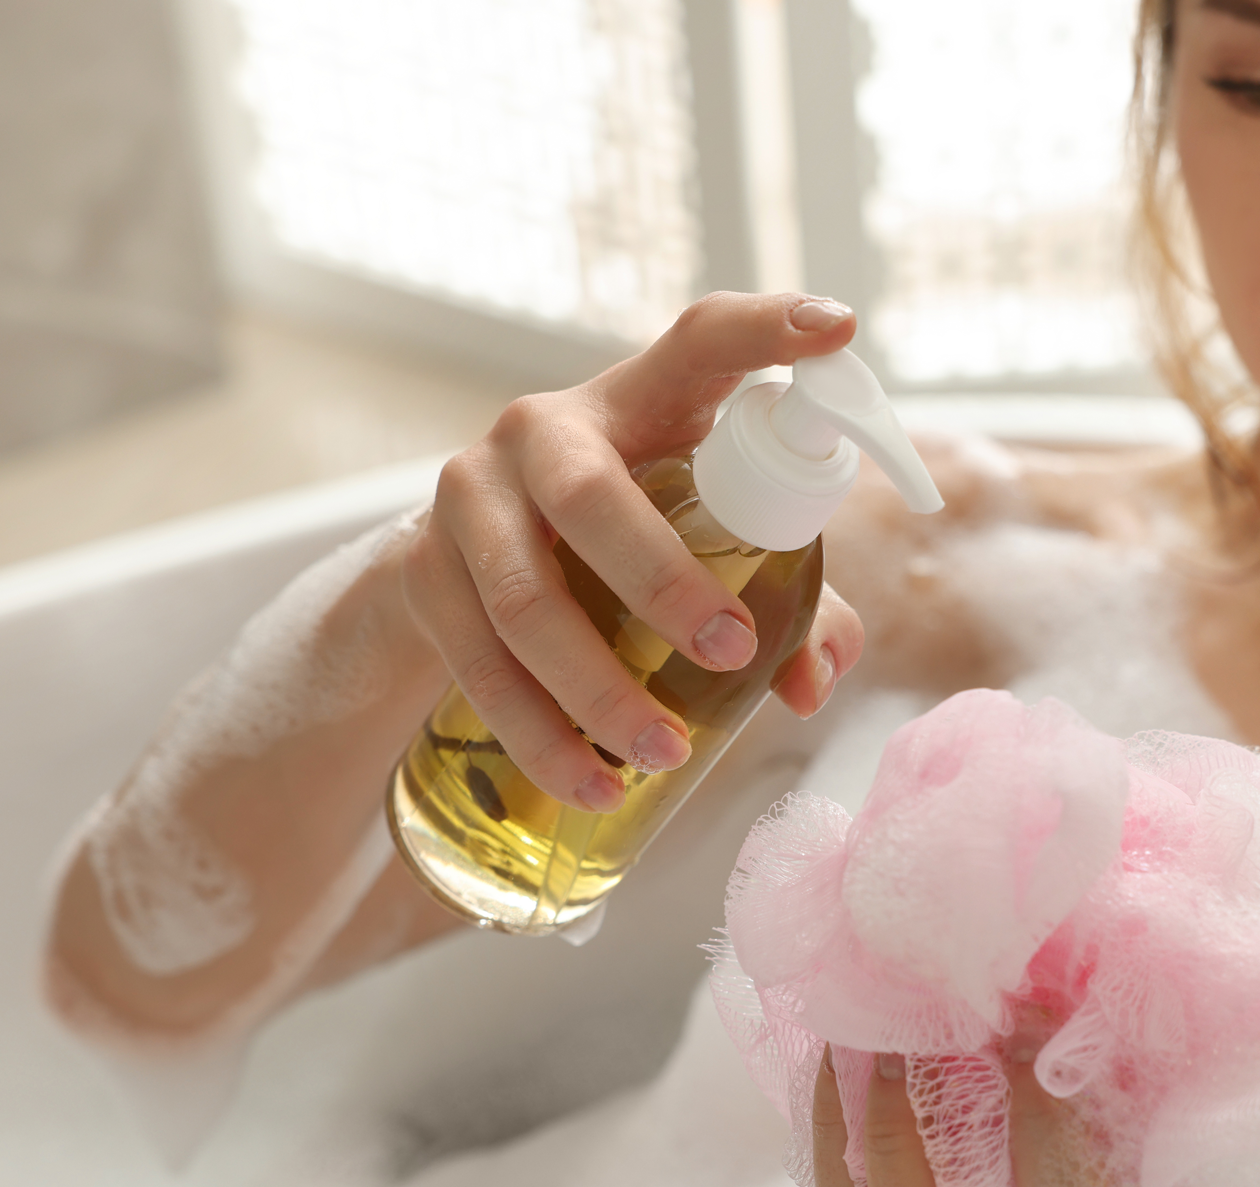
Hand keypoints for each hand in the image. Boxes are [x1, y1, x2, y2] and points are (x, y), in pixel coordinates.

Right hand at [399, 292, 869, 812]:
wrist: (459, 576)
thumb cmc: (620, 554)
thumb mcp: (705, 553)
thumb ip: (790, 604)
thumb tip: (812, 678)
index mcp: (637, 404)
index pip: (701, 342)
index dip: (766, 329)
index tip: (837, 328)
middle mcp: (542, 431)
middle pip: (594, 497)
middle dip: (664, 582)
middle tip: (734, 653)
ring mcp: (468, 497)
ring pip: (528, 599)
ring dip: (599, 690)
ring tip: (665, 755)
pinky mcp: (422, 572)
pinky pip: (479, 663)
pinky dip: (540, 735)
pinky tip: (593, 784)